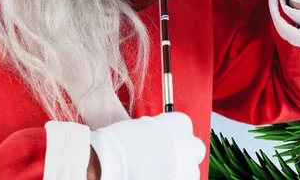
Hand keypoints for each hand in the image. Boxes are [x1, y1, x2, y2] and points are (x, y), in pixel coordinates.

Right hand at [89, 112, 205, 179]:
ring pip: (191, 172)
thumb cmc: (117, 143)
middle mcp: (185, 147)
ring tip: (158, 172)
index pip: (186, 126)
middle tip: (167, 158)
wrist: (104, 164)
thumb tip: (165, 136)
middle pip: (196, 149)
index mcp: (177, 125)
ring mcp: (182, 171)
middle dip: (184, 153)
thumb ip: (160, 129)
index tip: (166, 139)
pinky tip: (153, 177)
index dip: (175, 133)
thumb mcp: (142, 126)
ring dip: (179, 171)